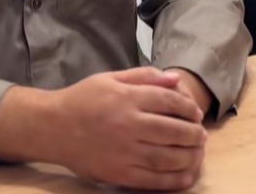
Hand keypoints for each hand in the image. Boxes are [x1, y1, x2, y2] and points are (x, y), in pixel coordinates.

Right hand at [47, 67, 206, 190]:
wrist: (53, 127)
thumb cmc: (82, 99)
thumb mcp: (109, 78)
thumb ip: (142, 76)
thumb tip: (174, 78)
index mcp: (126, 98)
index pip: (168, 101)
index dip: (188, 107)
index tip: (195, 112)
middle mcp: (128, 124)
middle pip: (174, 130)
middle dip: (194, 132)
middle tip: (201, 133)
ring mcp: (125, 151)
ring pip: (169, 157)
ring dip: (191, 155)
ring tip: (197, 151)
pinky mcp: (120, 173)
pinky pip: (156, 180)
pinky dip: (176, 179)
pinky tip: (186, 173)